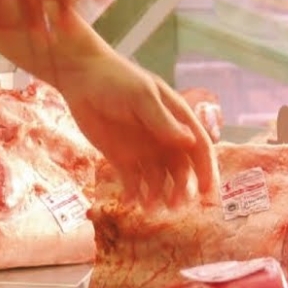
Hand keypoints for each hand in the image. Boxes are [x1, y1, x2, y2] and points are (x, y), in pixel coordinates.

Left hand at [59, 52, 218, 207]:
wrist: (80, 79)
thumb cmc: (117, 80)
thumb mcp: (142, 97)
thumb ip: (163, 121)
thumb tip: (190, 142)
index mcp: (176, 119)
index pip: (199, 147)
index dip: (205, 170)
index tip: (206, 192)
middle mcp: (164, 138)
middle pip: (180, 170)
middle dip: (181, 189)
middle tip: (175, 205)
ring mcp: (144, 150)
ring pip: (159, 180)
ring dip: (159, 195)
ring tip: (150, 207)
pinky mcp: (122, 159)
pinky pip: (133, 183)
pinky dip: (134, 195)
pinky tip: (131, 202)